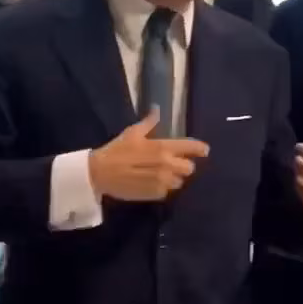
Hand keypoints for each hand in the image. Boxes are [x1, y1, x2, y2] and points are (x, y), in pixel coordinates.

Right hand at [87, 110, 210, 202]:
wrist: (98, 172)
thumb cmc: (116, 150)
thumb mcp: (132, 133)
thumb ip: (149, 123)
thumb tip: (157, 109)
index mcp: (162, 147)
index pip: (191, 148)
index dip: (200, 149)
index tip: (203, 150)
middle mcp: (166, 165)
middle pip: (190, 168)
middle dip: (184, 166)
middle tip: (174, 164)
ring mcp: (161, 181)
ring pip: (179, 182)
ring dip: (173, 178)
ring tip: (161, 174)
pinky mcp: (154, 194)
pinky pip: (166, 191)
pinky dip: (162, 188)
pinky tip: (152, 183)